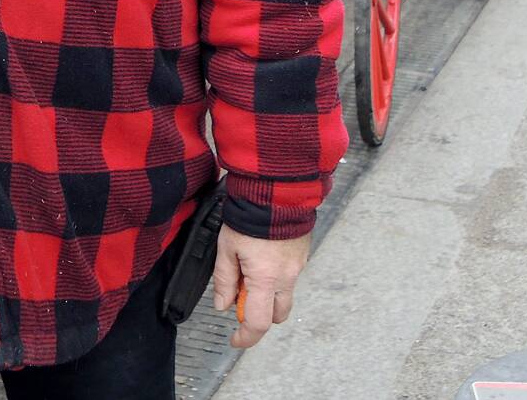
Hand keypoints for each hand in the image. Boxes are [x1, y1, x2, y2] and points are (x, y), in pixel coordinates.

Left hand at [212, 224, 310, 349]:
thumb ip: (224, 280)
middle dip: (259, 314)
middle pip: (276, 315)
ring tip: (250, 270)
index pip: (258, 323)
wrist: (276, 189)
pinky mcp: (303, 254)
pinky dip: (277, 277)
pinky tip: (263, 257)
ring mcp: (298, 266)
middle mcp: (286, 277)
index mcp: (265, 279)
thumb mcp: (226, 247)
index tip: (235, 339)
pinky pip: (291, 276)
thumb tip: (223, 305)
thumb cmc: (250, 215)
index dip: (245, 337)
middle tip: (240, 297)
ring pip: (285, 296)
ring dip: (269, 295)